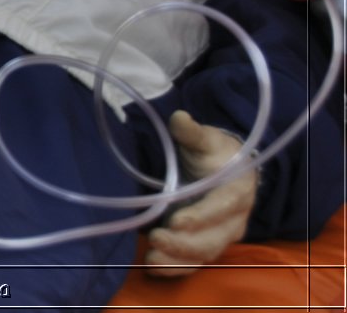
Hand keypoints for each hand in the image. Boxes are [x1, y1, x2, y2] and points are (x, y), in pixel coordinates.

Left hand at [143, 111, 258, 276]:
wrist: (230, 170)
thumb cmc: (216, 154)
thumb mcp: (206, 139)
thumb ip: (192, 132)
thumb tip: (179, 118)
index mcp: (236, 192)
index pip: (221, 208)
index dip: (200, 216)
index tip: (176, 220)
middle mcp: (233, 220)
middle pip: (212, 238)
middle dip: (184, 243)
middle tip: (155, 238)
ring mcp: (222, 235)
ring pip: (203, 254)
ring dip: (177, 259)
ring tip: (151, 258)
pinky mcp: (209, 245)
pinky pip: (195, 262)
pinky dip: (177, 268)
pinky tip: (154, 267)